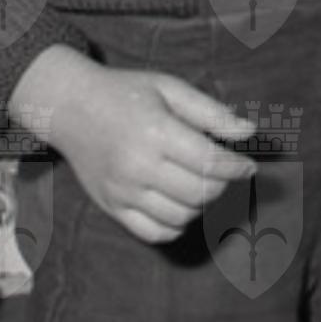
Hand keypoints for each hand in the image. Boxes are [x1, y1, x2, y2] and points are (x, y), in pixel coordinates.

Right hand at [11, 48, 256, 243]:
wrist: (71, 107)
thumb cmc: (126, 92)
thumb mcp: (170, 88)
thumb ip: (210, 111)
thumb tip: (248, 131)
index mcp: (156, 133)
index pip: (209, 162)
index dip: (237, 167)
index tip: (250, 166)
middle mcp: (138, 168)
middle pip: (199, 192)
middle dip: (223, 184)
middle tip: (226, 170)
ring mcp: (123, 193)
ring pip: (181, 217)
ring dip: (202, 204)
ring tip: (203, 182)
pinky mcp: (112, 208)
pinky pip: (154, 233)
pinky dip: (176, 225)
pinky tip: (181, 203)